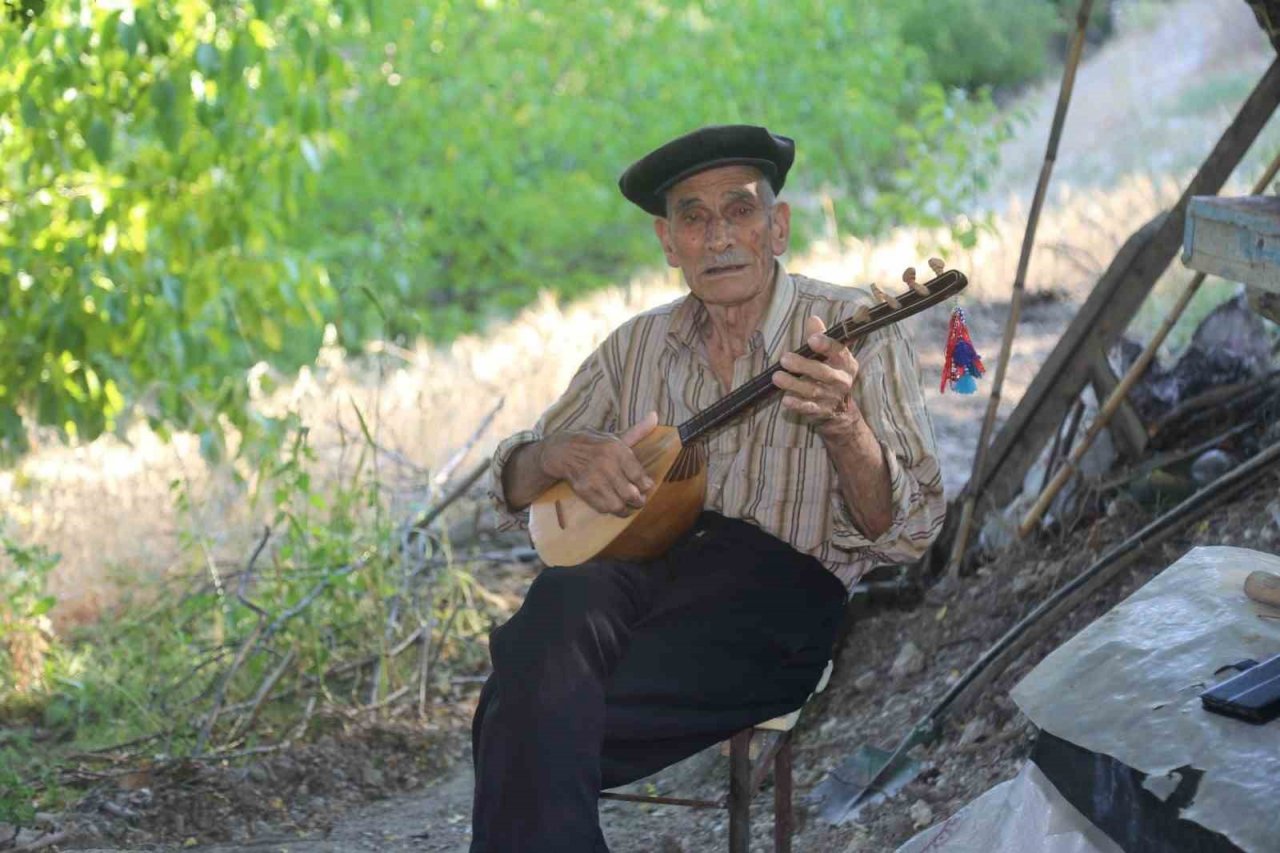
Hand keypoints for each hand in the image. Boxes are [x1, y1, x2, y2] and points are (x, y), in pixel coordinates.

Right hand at [539, 411, 658, 516]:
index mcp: (615, 449)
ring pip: (617, 504)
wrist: (562, 451)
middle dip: (638, 500)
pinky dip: (611, 509)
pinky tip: (615, 505)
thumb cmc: (594, 444)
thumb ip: (638, 431)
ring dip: (626, 509)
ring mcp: (593, 478)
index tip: (647, 487)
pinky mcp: (584, 490)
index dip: (646, 485)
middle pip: (629, 493)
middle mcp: (605, 464)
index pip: (638, 475)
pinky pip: (603, 507)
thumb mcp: (614, 436)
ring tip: (629, 506)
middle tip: (640, 500)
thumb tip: (655, 416)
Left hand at [772, 316, 862, 441]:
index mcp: (846, 363)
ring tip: (776, 377)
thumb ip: (820, 337)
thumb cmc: (831, 372)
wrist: (841, 411)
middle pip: (823, 373)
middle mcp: (842, 380)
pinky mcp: (821, 412)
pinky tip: (785, 400)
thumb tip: (813, 318)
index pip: (838, 351)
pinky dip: (797, 405)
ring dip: (794, 384)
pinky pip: (809, 408)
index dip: (826, 345)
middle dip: (804, 365)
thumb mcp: (830, 355)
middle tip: (784, 358)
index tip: (812, 339)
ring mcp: (832, 398)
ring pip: (813, 391)